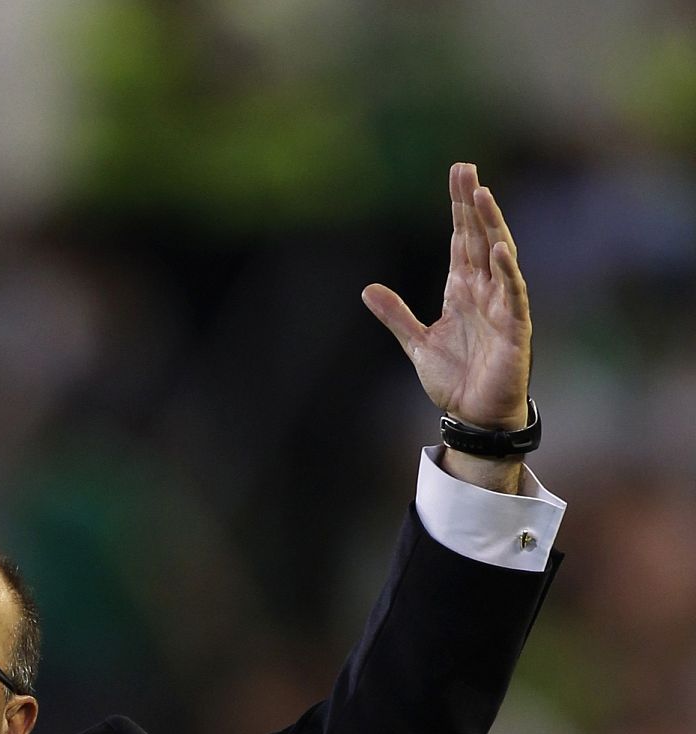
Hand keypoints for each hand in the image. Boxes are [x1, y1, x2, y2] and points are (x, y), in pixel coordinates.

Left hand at [362, 162, 530, 433]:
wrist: (473, 416)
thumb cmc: (454, 380)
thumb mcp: (415, 343)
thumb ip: (395, 315)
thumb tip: (368, 289)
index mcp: (462, 290)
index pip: (462, 239)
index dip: (459, 208)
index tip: (458, 175)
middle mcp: (485, 291)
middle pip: (480, 237)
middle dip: (473, 204)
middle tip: (465, 168)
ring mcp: (502, 306)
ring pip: (499, 256)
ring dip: (492, 226)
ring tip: (482, 194)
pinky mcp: (514, 329)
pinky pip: (513, 295)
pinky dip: (508, 273)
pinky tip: (501, 249)